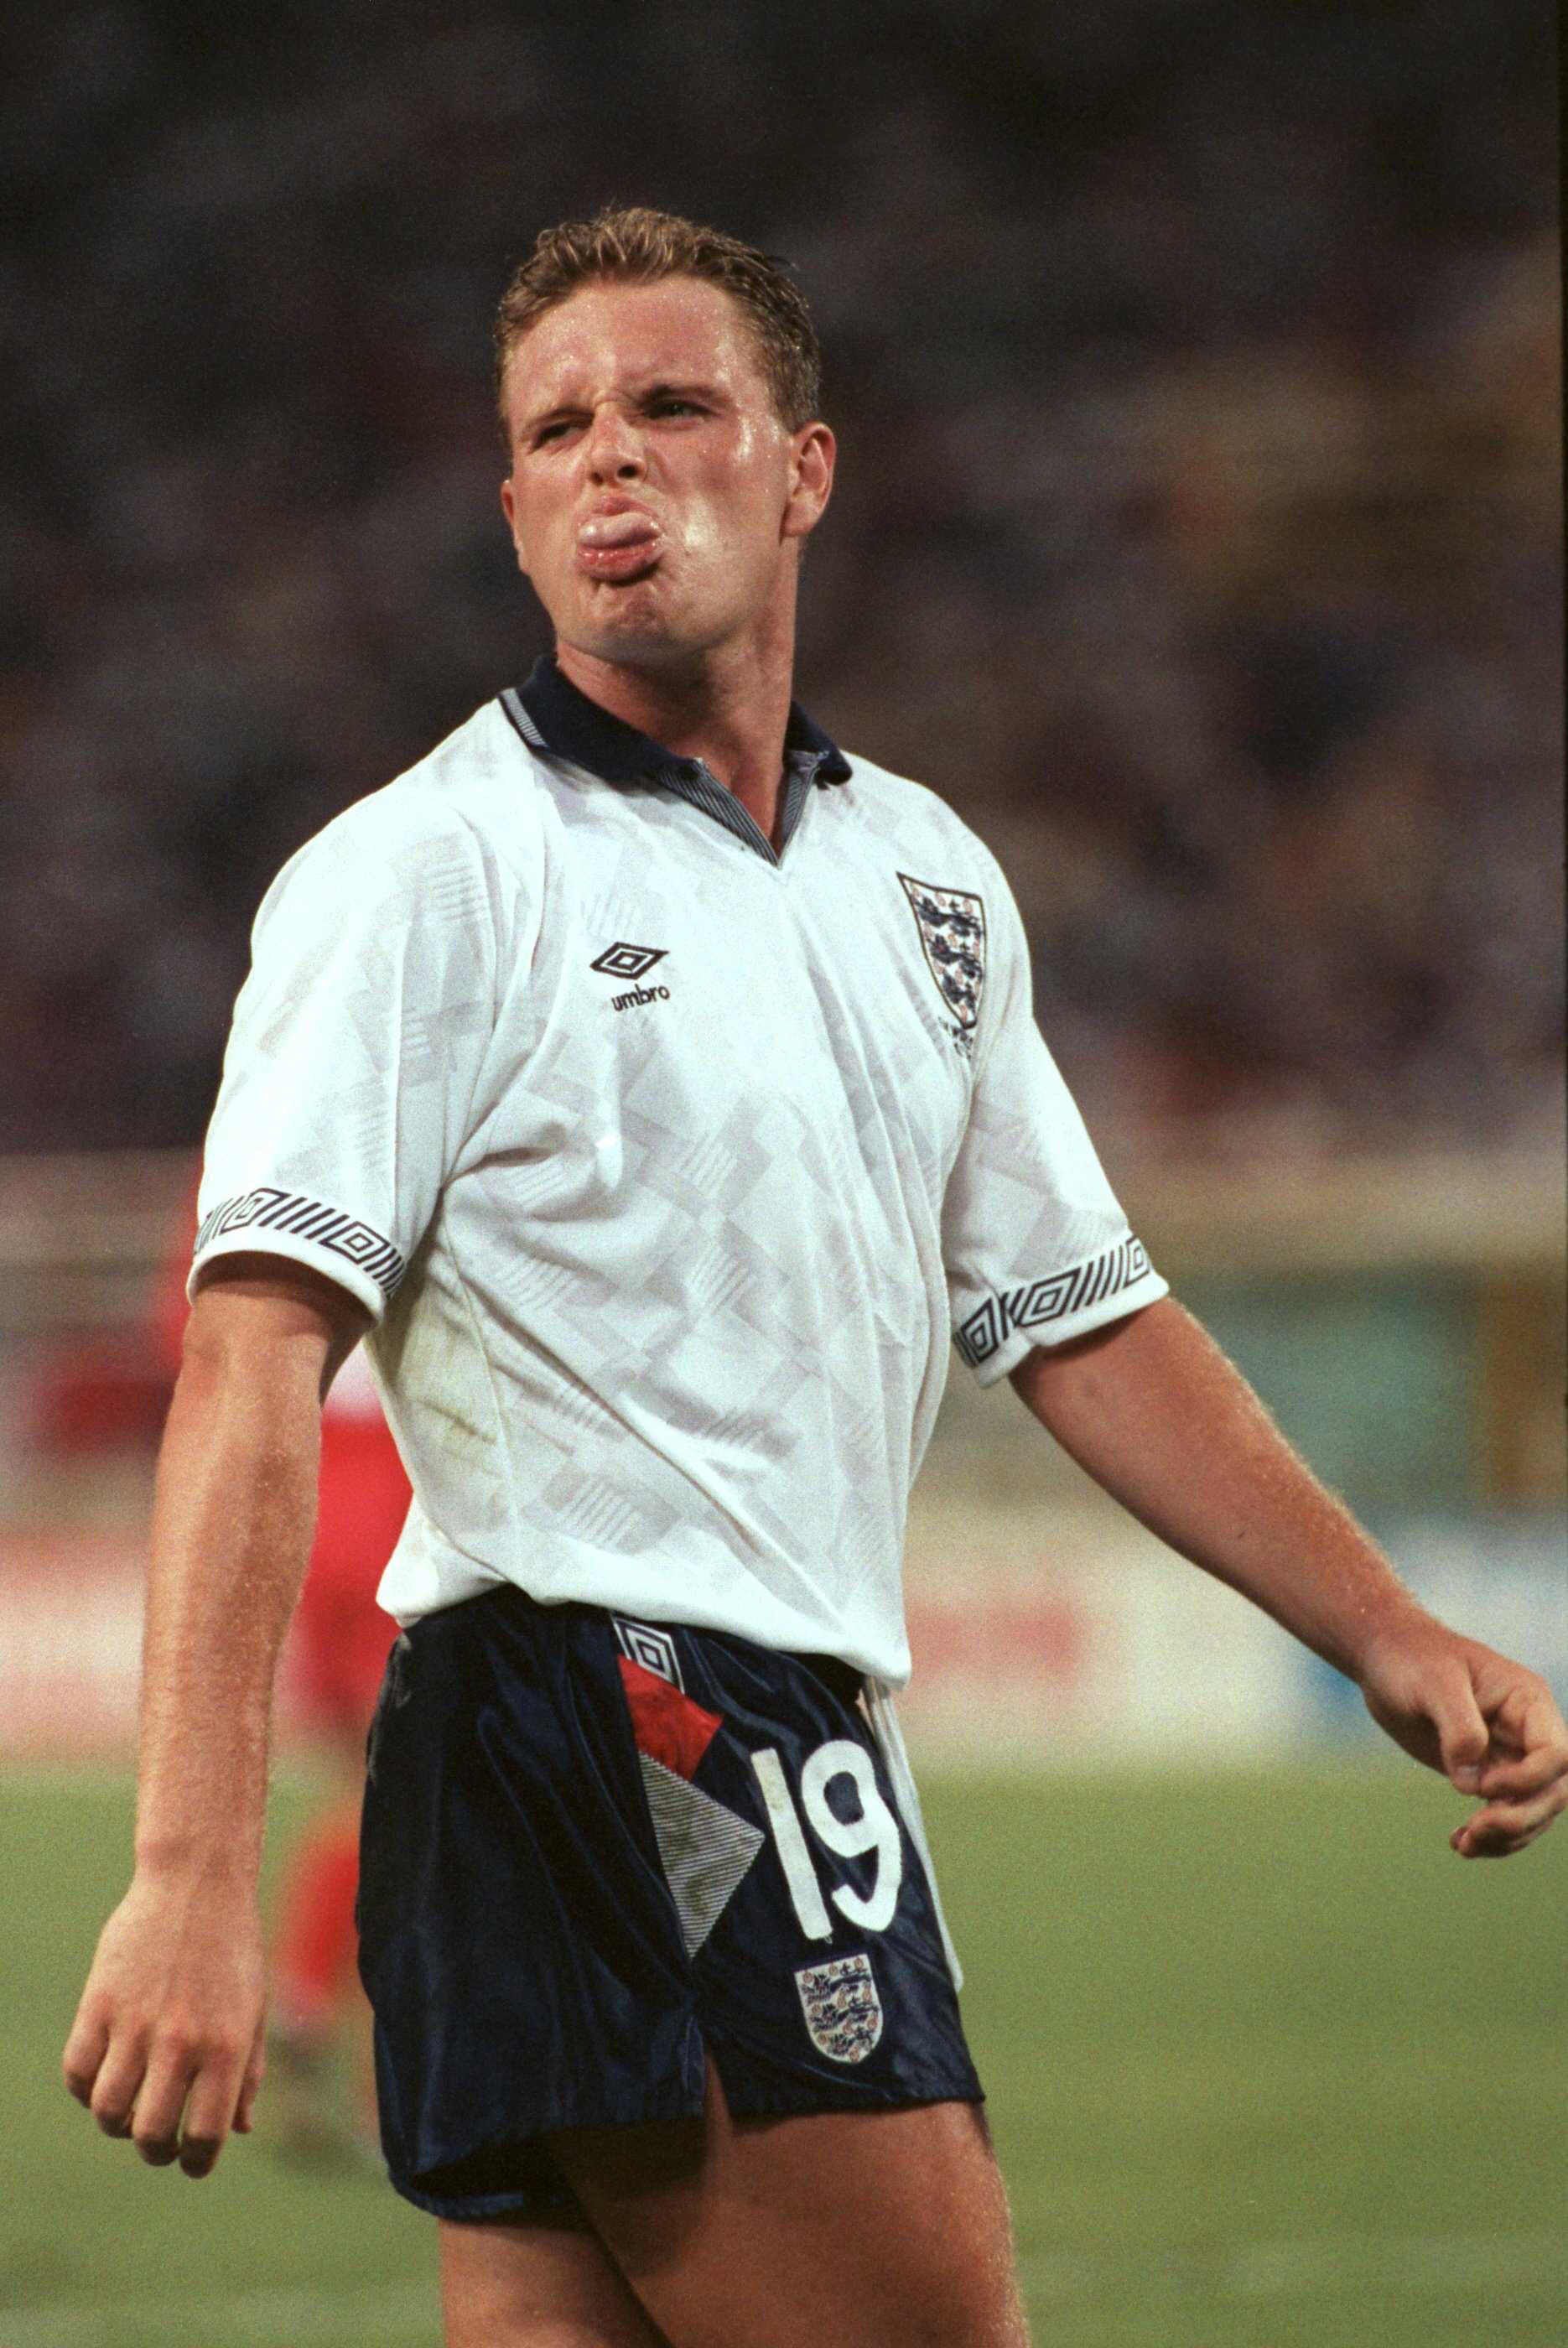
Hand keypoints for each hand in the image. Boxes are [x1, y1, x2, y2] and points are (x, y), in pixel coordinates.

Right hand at [62, 1869, 266, 2176]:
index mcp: (226, 2045)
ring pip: (106, 2110)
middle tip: (159, 2142)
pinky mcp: (99, 2002)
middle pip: (149, 2134)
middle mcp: (180, 2039)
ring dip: (116, 2123)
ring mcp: (135, 2021)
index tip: (191, 2162)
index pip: (205, 2135)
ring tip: (131, 2109)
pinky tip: (104, 2075)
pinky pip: (77, 2071)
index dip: (196, 2162)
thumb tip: (239, 2131)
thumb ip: (246, 2073)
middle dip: (154, 2151)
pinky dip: (85, 2087)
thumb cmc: (232, 1950)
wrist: (196, 1882)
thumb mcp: (254, 2008)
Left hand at [1358, 1622, 1567, 1856]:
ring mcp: (1511, 1755)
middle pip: (1554, 1791)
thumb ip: (1458, 1725)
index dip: (1528, 1780)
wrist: (1386, 1660)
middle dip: (1521, 1818)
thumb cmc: (1410, 1659)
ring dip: (1507, 1836)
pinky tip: (1459, 1842)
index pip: (1557, 1755)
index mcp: (1527, 1700)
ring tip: (1464, 1844)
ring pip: (1534, 1810)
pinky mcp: (1489, 1773)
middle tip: (1475, 1830)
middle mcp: (1528, 1731)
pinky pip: (1506, 1813)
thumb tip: (1472, 1781)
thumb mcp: (1432, 1682)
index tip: (1482, 1786)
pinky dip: (1490, 1836)